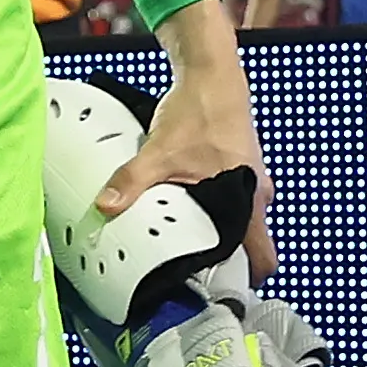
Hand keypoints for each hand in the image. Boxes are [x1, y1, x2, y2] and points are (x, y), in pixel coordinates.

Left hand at [97, 0, 274, 276]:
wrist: (212, 75)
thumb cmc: (197, 111)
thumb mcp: (159, 150)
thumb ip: (131, 181)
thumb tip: (104, 208)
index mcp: (247, 201)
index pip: (261, 257)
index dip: (245, 279)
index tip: (218, 292)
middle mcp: (254, 196)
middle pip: (247, 244)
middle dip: (223, 261)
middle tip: (188, 274)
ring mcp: (248, 182)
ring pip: (237, 222)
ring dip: (215, 233)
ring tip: (180, 245)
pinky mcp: (237, 169)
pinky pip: (228, 201)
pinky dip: (212, 210)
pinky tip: (184, 210)